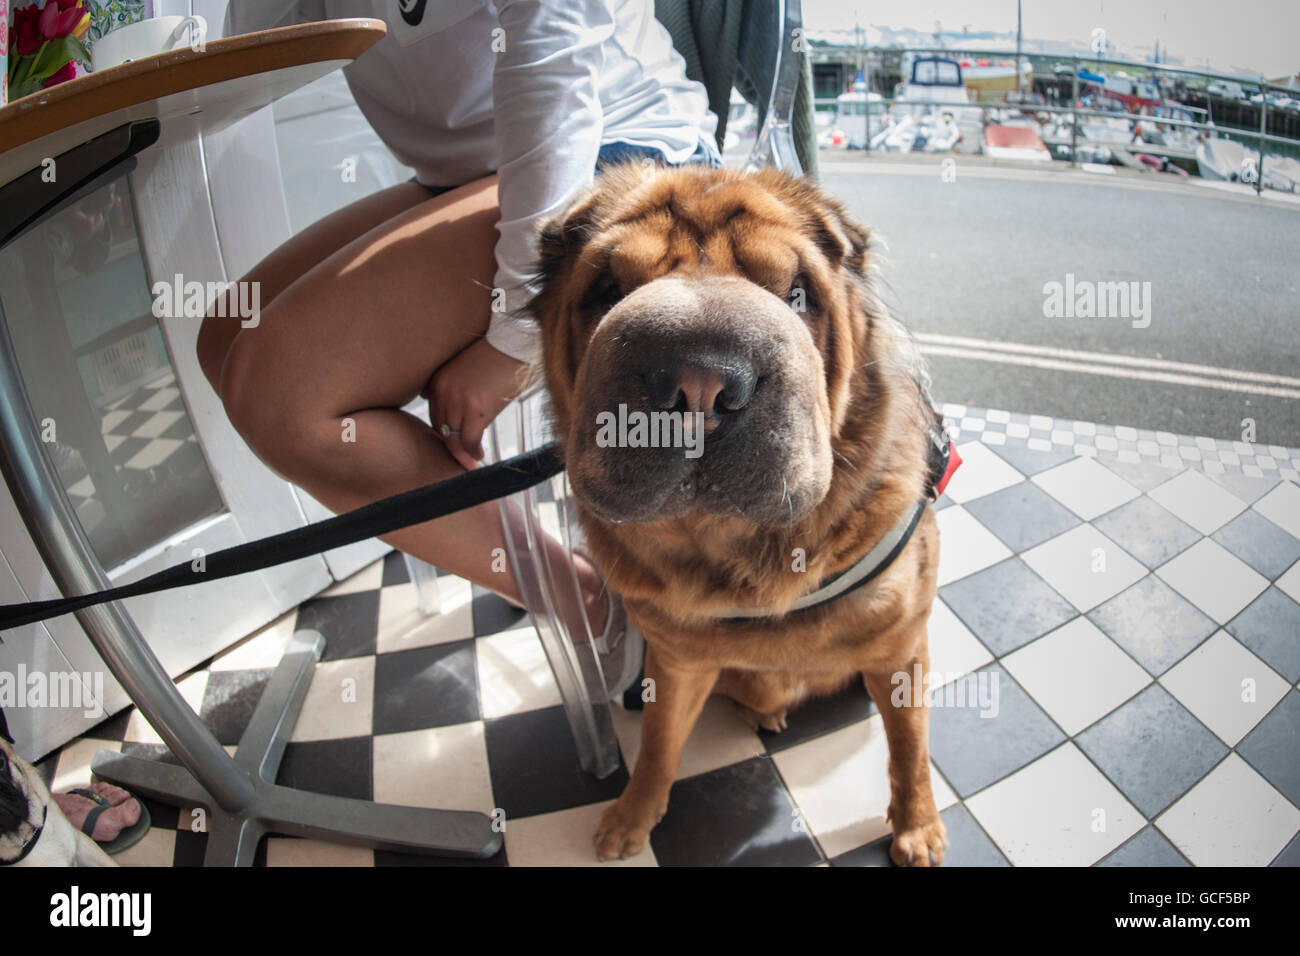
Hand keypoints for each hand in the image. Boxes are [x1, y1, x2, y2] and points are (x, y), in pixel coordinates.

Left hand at [428, 339, 527, 470]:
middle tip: (462, 458)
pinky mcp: (476, 409)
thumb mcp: (465, 367)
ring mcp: (458, 401)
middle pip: (442, 429)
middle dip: (452, 445)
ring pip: (453, 438)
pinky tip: (480, 455)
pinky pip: (469, 440)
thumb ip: (453, 386)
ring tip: (471, 461)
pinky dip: (473, 452)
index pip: (435, 415)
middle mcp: (443, 391)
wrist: (515, 345)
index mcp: (438, 380)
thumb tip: (453, 412)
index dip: (445, 432)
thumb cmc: (497, 355)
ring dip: (463, 453)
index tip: (454, 442)